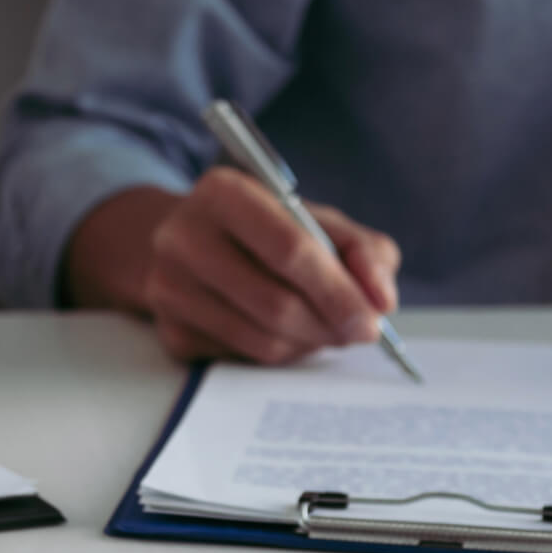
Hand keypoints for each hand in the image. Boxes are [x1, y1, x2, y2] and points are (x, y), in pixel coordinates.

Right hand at [65, 171, 399, 364]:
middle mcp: (183, 238)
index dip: (338, 290)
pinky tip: (287, 333)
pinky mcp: (171, 333)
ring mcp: (169, 289)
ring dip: (308, 343)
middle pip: (276, 303)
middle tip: (359, 332)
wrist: (186, 241)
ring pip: (262, 340)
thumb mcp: (316, 218)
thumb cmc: (264, 228)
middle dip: (329, 325)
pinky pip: (244, 359)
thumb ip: (362, 250)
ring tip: (325, 328)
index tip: (372, 320)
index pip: (290, 249)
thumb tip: (382, 301)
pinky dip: (280, 353)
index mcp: (223, 193)